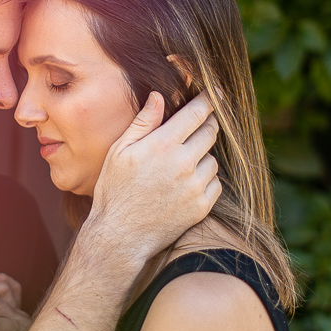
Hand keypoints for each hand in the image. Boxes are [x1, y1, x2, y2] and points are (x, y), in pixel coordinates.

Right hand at [87, 92, 220, 259]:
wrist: (120, 235)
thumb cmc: (114, 190)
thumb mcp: (120, 151)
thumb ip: (143, 122)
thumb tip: (159, 96)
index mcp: (163, 144)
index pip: (197, 113)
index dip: (209, 100)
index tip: (214, 94)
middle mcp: (184, 163)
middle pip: (210, 132)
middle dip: (207, 124)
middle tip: (198, 126)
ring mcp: (195, 186)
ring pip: (213, 160)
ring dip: (203, 156)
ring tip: (182, 164)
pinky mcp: (201, 207)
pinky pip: (216, 184)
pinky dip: (206, 181)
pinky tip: (187, 184)